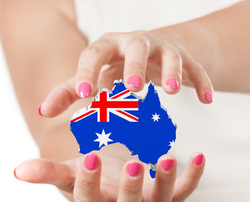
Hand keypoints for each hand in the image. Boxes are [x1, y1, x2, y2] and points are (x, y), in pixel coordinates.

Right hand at [14, 152, 204, 201]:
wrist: (112, 178)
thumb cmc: (90, 173)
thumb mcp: (70, 170)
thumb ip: (48, 171)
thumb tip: (17, 171)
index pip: (89, 198)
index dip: (88, 181)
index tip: (89, 157)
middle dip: (131, 188)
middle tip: (134, 165)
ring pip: (159, 201)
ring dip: (166, 182)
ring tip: (168, 157)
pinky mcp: (168, 196)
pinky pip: (183, 191)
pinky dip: (191, 177)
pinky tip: (198, 157)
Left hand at [38, 30, 213, 117]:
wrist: (148, 51)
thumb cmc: (114, 67)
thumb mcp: (92, 77)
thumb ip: (69, 92)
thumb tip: (42, 111)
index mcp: (108, 46)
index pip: (94, 54)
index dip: (89, 73)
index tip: (86, 96)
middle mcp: (135, 43)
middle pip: (135, 47)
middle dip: (134, 66)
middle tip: (132, 87)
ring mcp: (162, 48)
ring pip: (170, 54)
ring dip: (173, 71)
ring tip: (174, 92)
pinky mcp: (184, 58)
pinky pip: (196, 68)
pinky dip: (203, 82)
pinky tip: (208, 100)